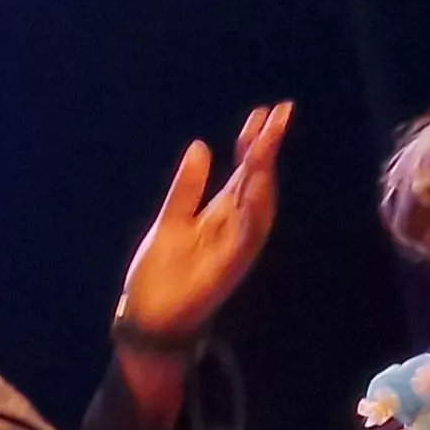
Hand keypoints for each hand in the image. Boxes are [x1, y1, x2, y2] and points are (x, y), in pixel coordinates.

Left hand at [118, 101, 291, 344]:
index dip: (252, 142)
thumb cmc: (159, 273)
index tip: (263, 112)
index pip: (244, 170)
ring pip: (259, 204)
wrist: (149, 317)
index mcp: (220, 212)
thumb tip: (202, 145)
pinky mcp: (229, 266)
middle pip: (258, 180)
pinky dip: (254, 212)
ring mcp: (235, 245)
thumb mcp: (170, 220)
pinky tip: (257, 187)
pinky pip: (248, 236)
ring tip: (267, 142)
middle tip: (279, 114)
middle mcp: (234, 225)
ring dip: (265, 174)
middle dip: (268, 149)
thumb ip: (188, 187)